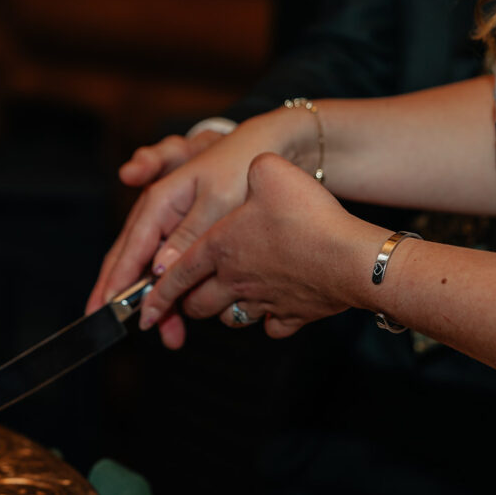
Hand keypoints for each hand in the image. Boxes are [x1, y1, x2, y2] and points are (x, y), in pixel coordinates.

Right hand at [88, 111, 312, 347]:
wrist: (270, 147)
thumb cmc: (242, 165)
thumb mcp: (218, 200)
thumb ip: (187, 236)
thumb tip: (158, 271)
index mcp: (159, 201)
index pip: (129, 249)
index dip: (115, 281)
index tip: (104, 309)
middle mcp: (159, 216)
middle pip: (130, 262)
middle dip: (125, 299)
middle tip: (110, 328)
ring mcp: (171, 227)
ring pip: (151, 272)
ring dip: (159, 304)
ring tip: (171, 337)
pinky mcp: (187, 237)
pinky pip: (171, 270)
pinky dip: (176, 294)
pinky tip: (183, 318)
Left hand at [139, 153, 384, 340]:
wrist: (352, 259)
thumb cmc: (308, 216)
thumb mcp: (271, 173)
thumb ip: (255, 170)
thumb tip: (252, 168)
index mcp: (219, 248)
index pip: (175, 275)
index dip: (155, 295)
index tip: (143, 314)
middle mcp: (234, 280)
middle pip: (198, 303)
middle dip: (187, 303)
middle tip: (187, 300)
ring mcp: (264, 301)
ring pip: (230, 317)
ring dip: (222, 312)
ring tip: (226, 301)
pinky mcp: (294, 315)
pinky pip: (273, 326)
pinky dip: (269, 321)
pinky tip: (274, 312)